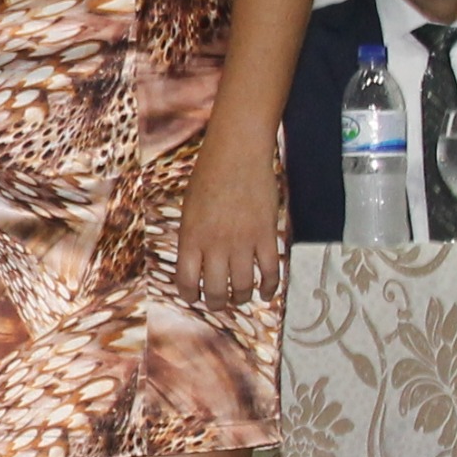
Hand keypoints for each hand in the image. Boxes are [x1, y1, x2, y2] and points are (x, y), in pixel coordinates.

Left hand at [174, 141, 284, 308]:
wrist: (237, 153)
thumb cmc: (209, 176)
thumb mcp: (189, 208)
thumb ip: (193, 236)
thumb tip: (198, 262)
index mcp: (190, 237)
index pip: (186, 281)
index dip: (190, 296)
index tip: (194, 298)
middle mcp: (215, 244)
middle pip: (216, 291)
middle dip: (217, 303)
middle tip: (219, 304)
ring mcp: (242, 241)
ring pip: (243, 286)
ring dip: (242, 297)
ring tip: (241, 297)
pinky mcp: (267, 235)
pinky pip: (270, 271)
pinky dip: (270, 287)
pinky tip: (267, 292)